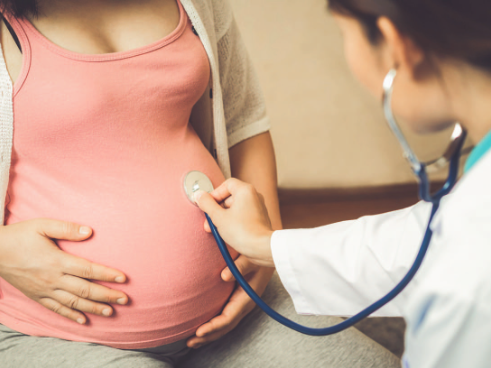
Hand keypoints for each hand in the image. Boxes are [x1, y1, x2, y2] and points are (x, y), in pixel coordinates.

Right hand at [0, 219, 127, 323]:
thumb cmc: (19, 235)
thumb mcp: (42, 225)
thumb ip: (67, 228)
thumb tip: (90, 231)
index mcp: (57, 261)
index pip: (88, 270)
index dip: (107, 275)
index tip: (123, 279)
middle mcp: (53, 279)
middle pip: (85, 290)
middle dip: (107, 295)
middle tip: (125, 299)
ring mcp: (44, 290)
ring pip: (73, 303)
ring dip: (93, 308)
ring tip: (110, 311)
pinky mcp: (36, 296)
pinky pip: (56, 309)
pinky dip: (71, 315)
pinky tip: (84, 320)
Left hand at [187, 255, 272, 348]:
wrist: (269, 254)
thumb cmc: (258, 255)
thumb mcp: (251, 258)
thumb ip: (240, 266)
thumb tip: (224, 276)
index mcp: (247, 297)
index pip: (228, 318)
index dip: (213, 326)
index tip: (199, 332)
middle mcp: (244, 304)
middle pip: (225, 326)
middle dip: (208, 336)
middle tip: (189, 342)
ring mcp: (241, 304)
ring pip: (224, 324)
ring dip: (209, 333)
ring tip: (191, 341)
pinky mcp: (238, 300)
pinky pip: (225, 317)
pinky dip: (213, 324)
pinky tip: (202, 326)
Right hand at [194, 178, 274, 266]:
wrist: (262, 248)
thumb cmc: (242, 231)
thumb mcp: (219, 217)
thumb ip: (207, 204)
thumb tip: (199, 195)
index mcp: (245, 190)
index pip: (226, 184)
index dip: (214, 194)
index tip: (207, 205)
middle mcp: (254, 196)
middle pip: (229, 197)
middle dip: (216, 210)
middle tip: (209, 221)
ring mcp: (257, 208)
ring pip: (235, 208)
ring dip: (223, 217)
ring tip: (216, 230)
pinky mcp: (258, 219)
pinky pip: (242, 216)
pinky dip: (232, 222)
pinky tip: (226, 233)